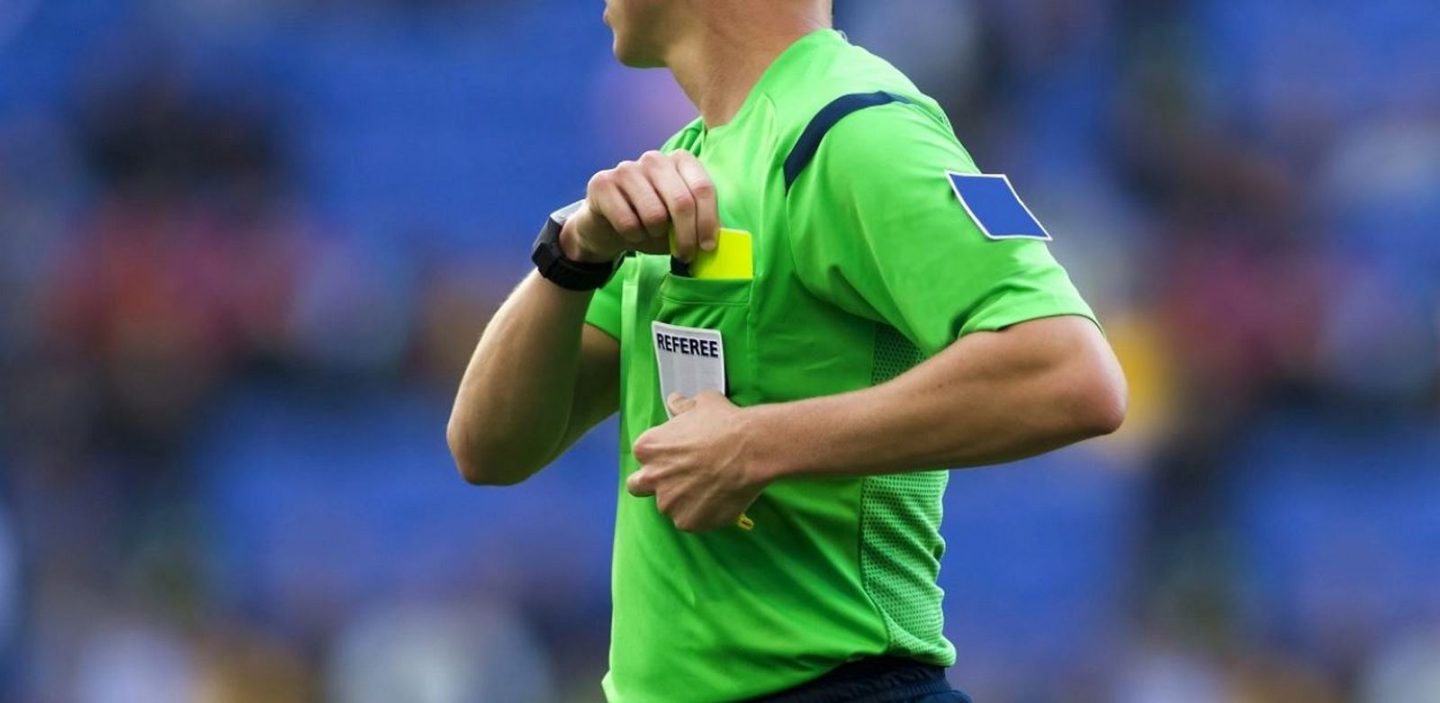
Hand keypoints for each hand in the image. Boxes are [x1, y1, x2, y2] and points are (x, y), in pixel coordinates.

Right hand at [561, 150, 719, 264]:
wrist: (607, 228)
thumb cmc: (651, 224)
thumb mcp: (681, 224)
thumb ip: (700, 224)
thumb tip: (720, 238)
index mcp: (680, 160)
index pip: (703, 188)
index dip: (708, 221)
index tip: (707, 247)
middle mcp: (655, 159)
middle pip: (682, 202)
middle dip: (687, 236)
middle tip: (684, 255)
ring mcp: (627, 168)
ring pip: (654, 214)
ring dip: (655, 234)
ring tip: (650, 233)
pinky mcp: (602, 183)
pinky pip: (627, 222)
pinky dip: (633, 236)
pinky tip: (629, 231)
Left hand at [627, 391, 765, 532]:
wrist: (751, 449)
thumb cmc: (725, 423)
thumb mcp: (701, 403)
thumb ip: (682, 406)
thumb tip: (675, 401)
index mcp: (648, 448)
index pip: (643, 457)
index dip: (661, 457)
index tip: (678, 456)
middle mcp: (652, 477)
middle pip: (639, 486)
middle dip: (654, 484)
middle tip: (680, 478)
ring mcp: (669, 503)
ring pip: (670, 505)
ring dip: (684, 499)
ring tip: (711, 487)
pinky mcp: (688, 522)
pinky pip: (692, 521)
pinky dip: (704, 514)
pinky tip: (721, 498)